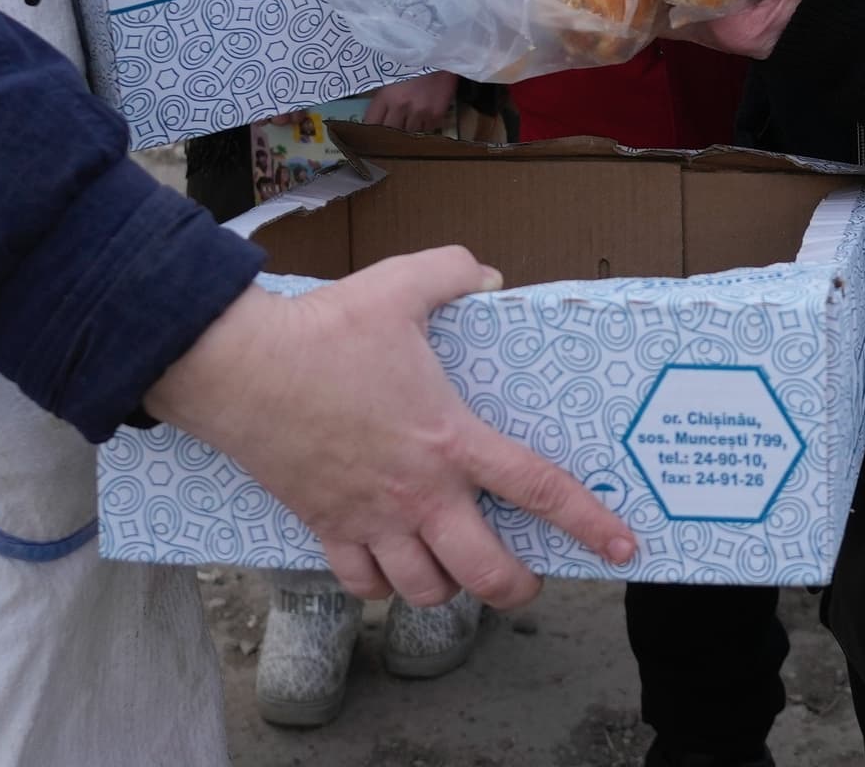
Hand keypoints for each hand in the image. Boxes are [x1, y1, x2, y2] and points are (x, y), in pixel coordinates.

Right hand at [144, 250, 636, 606]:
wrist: (240, 368)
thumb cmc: (322, 331)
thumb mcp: (399, 285)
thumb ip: (453, 273)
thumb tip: (487, 276)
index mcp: (451, 439)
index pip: (539, 490)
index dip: (590, 525)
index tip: (624, 549)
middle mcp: (420, 493)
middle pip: (487, 573)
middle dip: (517, 587)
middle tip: (524, 577)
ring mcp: (372, 519)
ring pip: (426, 591)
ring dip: (448, 588)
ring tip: (454, 568)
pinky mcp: (326, 528)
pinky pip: (363, 585)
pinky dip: (381, 585)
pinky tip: (389, 566)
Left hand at [361, 72, 458, 130]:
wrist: (442, 53)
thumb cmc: (415, 63)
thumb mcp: (391, 75)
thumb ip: (384, 96)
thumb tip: (378, 117)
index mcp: (386, 95)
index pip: (372, 122)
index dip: (372, 128)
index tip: (375, 130)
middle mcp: (401, 106)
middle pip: (391, 131)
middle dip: (392, 129)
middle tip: (396, 124)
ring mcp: (420, 112)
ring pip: (410, 133)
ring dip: (410, 127)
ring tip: (414, 115)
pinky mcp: (436, 114)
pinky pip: (427, 129)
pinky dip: (426, 125)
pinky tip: (427, 113)